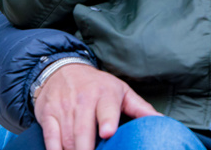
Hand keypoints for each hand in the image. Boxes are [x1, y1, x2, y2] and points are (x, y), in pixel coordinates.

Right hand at [33, 63, 161, 149]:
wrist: (61, 69)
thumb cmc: (97, 85)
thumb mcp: (121, 91)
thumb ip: (140, 108)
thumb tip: (162, 122)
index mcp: (105, 94)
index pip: (106, 108)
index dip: (107, 121)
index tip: (108, 133)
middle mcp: (83, 101)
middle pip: (83, 131)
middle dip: (87, 149)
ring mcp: (63, 108)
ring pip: (67, 138)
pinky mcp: (47, 115)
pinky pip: (50, 138)